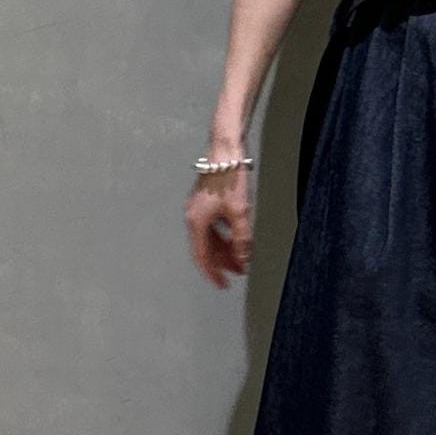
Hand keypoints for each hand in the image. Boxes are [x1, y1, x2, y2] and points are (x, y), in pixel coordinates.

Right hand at [185, 164, 253, 284]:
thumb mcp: (239, 211)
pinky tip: (237, 237)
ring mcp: (198, 207)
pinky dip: (224, 234)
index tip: (223, 285)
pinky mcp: (205, 200)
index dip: (213, 273)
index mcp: (196, 222)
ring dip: (224, 249)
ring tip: (241, 257)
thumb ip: (241, 238)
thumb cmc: (230, 178)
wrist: (225, 149)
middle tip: (239, 272)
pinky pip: (213, 225)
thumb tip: (243, 259)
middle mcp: (192, 216)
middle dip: (222, 261)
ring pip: (210, 236)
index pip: (202, 256)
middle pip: (206, 247)